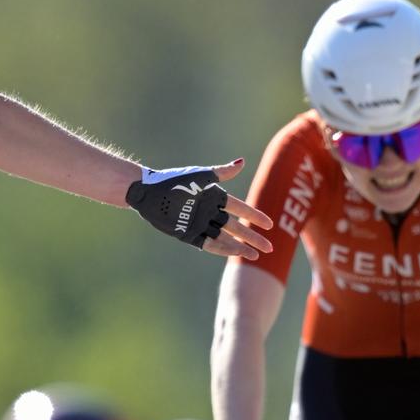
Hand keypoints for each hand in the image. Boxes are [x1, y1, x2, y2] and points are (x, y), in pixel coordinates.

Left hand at [124, 160, 273, 258]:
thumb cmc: (174, 180)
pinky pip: (209, 244)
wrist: (149, 193)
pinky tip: (235, 253)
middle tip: (269, 247)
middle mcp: (209, 212)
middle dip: (252, 237)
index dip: (255, 216)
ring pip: (225, 238)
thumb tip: (242, 163)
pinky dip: (222, 249)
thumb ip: (222, 173)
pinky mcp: (189, 234)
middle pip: (236, 227)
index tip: (270, 225)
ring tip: (254, 256)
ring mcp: (200, 224)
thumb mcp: (201, 177)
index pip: (240, 208)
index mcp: (214, 197)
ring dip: (240, 247)